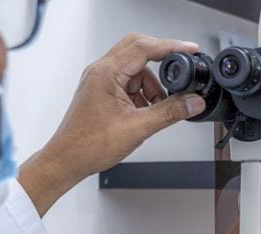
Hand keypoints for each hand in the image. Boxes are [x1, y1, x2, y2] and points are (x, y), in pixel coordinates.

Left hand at [19, 33, 205, 215]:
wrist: (68, 160)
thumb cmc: (88, 145)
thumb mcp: (138, 128)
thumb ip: (170, 112)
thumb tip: (192, 102)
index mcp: (106, 73)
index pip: (144, 47)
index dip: (170, 47)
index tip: (189, 50)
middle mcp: (101, 72)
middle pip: (139, 51)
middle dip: (162, 61)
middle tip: (180, 70)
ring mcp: (101, 81)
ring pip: (136, 70)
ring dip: (152, 85)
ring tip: (157, 107)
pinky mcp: (103, 92)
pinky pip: (129, 83)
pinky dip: (142, 94)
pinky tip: (146, 112)